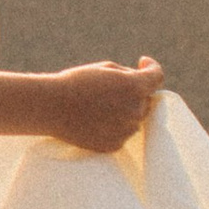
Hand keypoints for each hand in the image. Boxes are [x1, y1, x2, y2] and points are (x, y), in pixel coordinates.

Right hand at [41, 58, 163, 153]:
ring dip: (124, 110)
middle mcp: (135, 110)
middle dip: (135, 92)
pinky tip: (94, 119)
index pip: (157, 76)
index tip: (142, 63)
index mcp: (134, 87)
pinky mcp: (114, 144)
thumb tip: (143, 84)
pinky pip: (121, 133)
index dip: (152, 68)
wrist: (50, 107)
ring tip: (98, 105)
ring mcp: (126, 130)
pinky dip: (113, 126)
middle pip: (146, 100)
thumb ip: (129, 75)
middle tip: (110, 87)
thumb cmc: (75, 83)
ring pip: (134, 118)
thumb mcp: (104, 68)